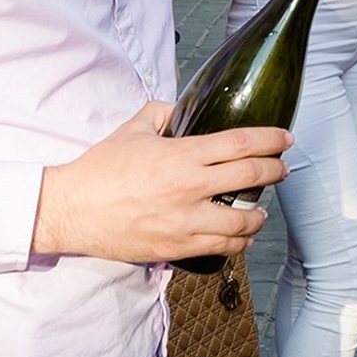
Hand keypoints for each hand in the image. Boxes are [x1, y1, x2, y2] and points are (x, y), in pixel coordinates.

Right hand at [30, 102, 288, 264]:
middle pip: (250, 177)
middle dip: (275, 171)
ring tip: (261, 210)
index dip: (270, 140)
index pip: (240, 144)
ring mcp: (185, 221)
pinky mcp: (177, 248)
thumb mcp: (132, 130)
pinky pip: (221, 247)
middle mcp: (189, 188)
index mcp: (181, 155)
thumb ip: (162, 114)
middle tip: (282, 169)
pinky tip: (242, 236)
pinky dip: (239, 241)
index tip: (285, 138)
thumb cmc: (100, 169)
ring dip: (259, 214)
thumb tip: (180, 108)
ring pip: (242, 221)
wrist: (71, 210)